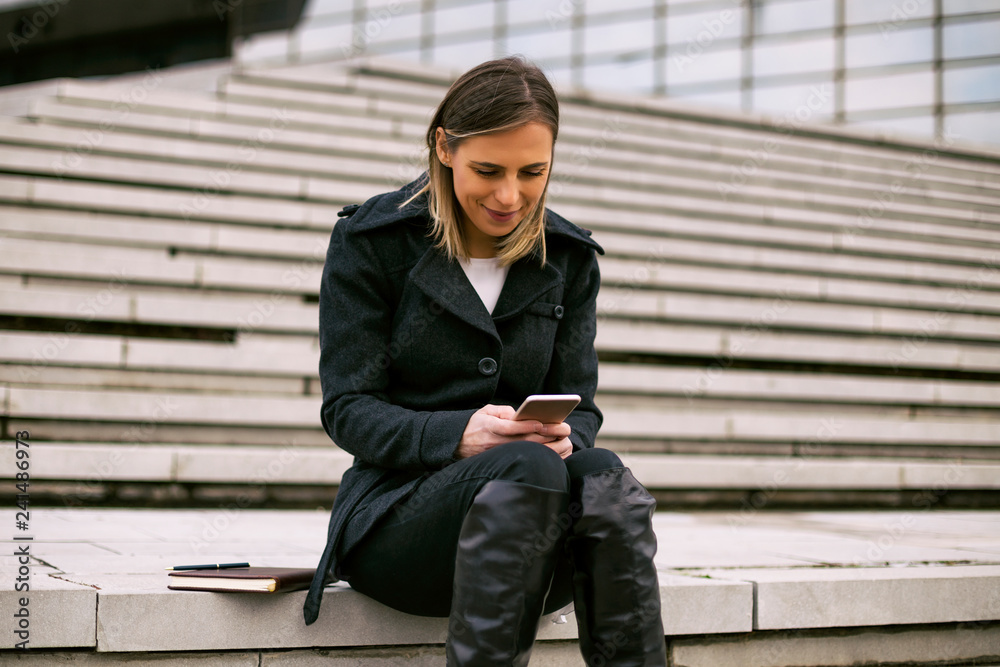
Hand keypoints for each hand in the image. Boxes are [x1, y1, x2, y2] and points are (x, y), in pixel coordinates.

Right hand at [455, 404, 572, 459]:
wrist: (457, 445)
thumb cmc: (475, 425)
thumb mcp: (486, 411)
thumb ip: (505, 411)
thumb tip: (523, 416)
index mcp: (490, 427)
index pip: (509, 428)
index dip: (526, 426)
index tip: (542, 422)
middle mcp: (495, 443)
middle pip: (525, 441)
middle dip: (547, 435)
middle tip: (565, 429)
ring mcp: (500, 455)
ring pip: (528, 452)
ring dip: (549, 447)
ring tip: (565, 440)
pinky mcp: (503, 462)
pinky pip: (526, 460)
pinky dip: (541, 456)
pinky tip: (555, 452)